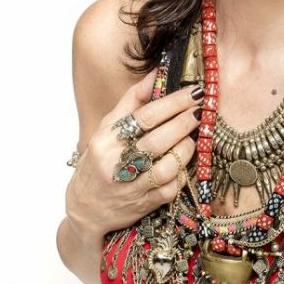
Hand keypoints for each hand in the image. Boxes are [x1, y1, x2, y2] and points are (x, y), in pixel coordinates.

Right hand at [64, 69, 201, 240]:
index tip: (193, 92)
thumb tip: (156, 73)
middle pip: (159, 140)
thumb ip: (132, 101)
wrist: (84, 209)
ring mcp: (131, 187)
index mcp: (106, 140)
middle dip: (185, 122)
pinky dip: (181, 174)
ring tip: (192, 137)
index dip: (173, 102)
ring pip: (168, 166)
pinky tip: (183, 164)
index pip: (145, 116)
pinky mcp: (144, 205)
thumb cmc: (98, 163)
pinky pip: (171, 189)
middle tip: (200, 111)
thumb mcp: (106, 129)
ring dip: (186, 149)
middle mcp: (116, 163)